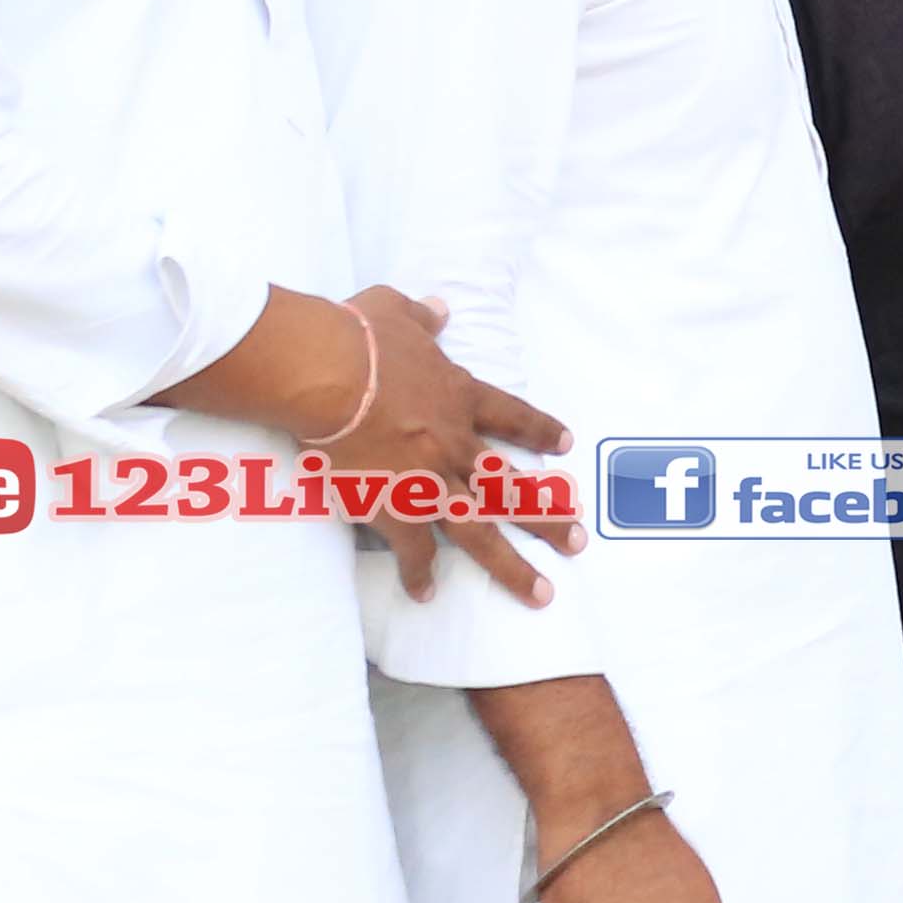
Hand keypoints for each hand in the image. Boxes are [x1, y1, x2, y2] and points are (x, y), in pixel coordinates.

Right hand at [324, 290, 573, 607]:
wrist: (326, 374)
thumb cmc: (356, 336)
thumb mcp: (393, 310)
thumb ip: (420, 316)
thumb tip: (437, 309)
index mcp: (458, 395)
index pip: (511, 416)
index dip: (538, 430)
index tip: (565, 443)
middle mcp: (455, 444)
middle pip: (511, 487)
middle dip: (547, 516)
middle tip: (576, 540)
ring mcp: (430, 481)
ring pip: (481, 532)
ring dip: (512, 566)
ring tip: (541, 593)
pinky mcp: (395, 507)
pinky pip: (413, 550)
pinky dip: (418, 573)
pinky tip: (425, 593)